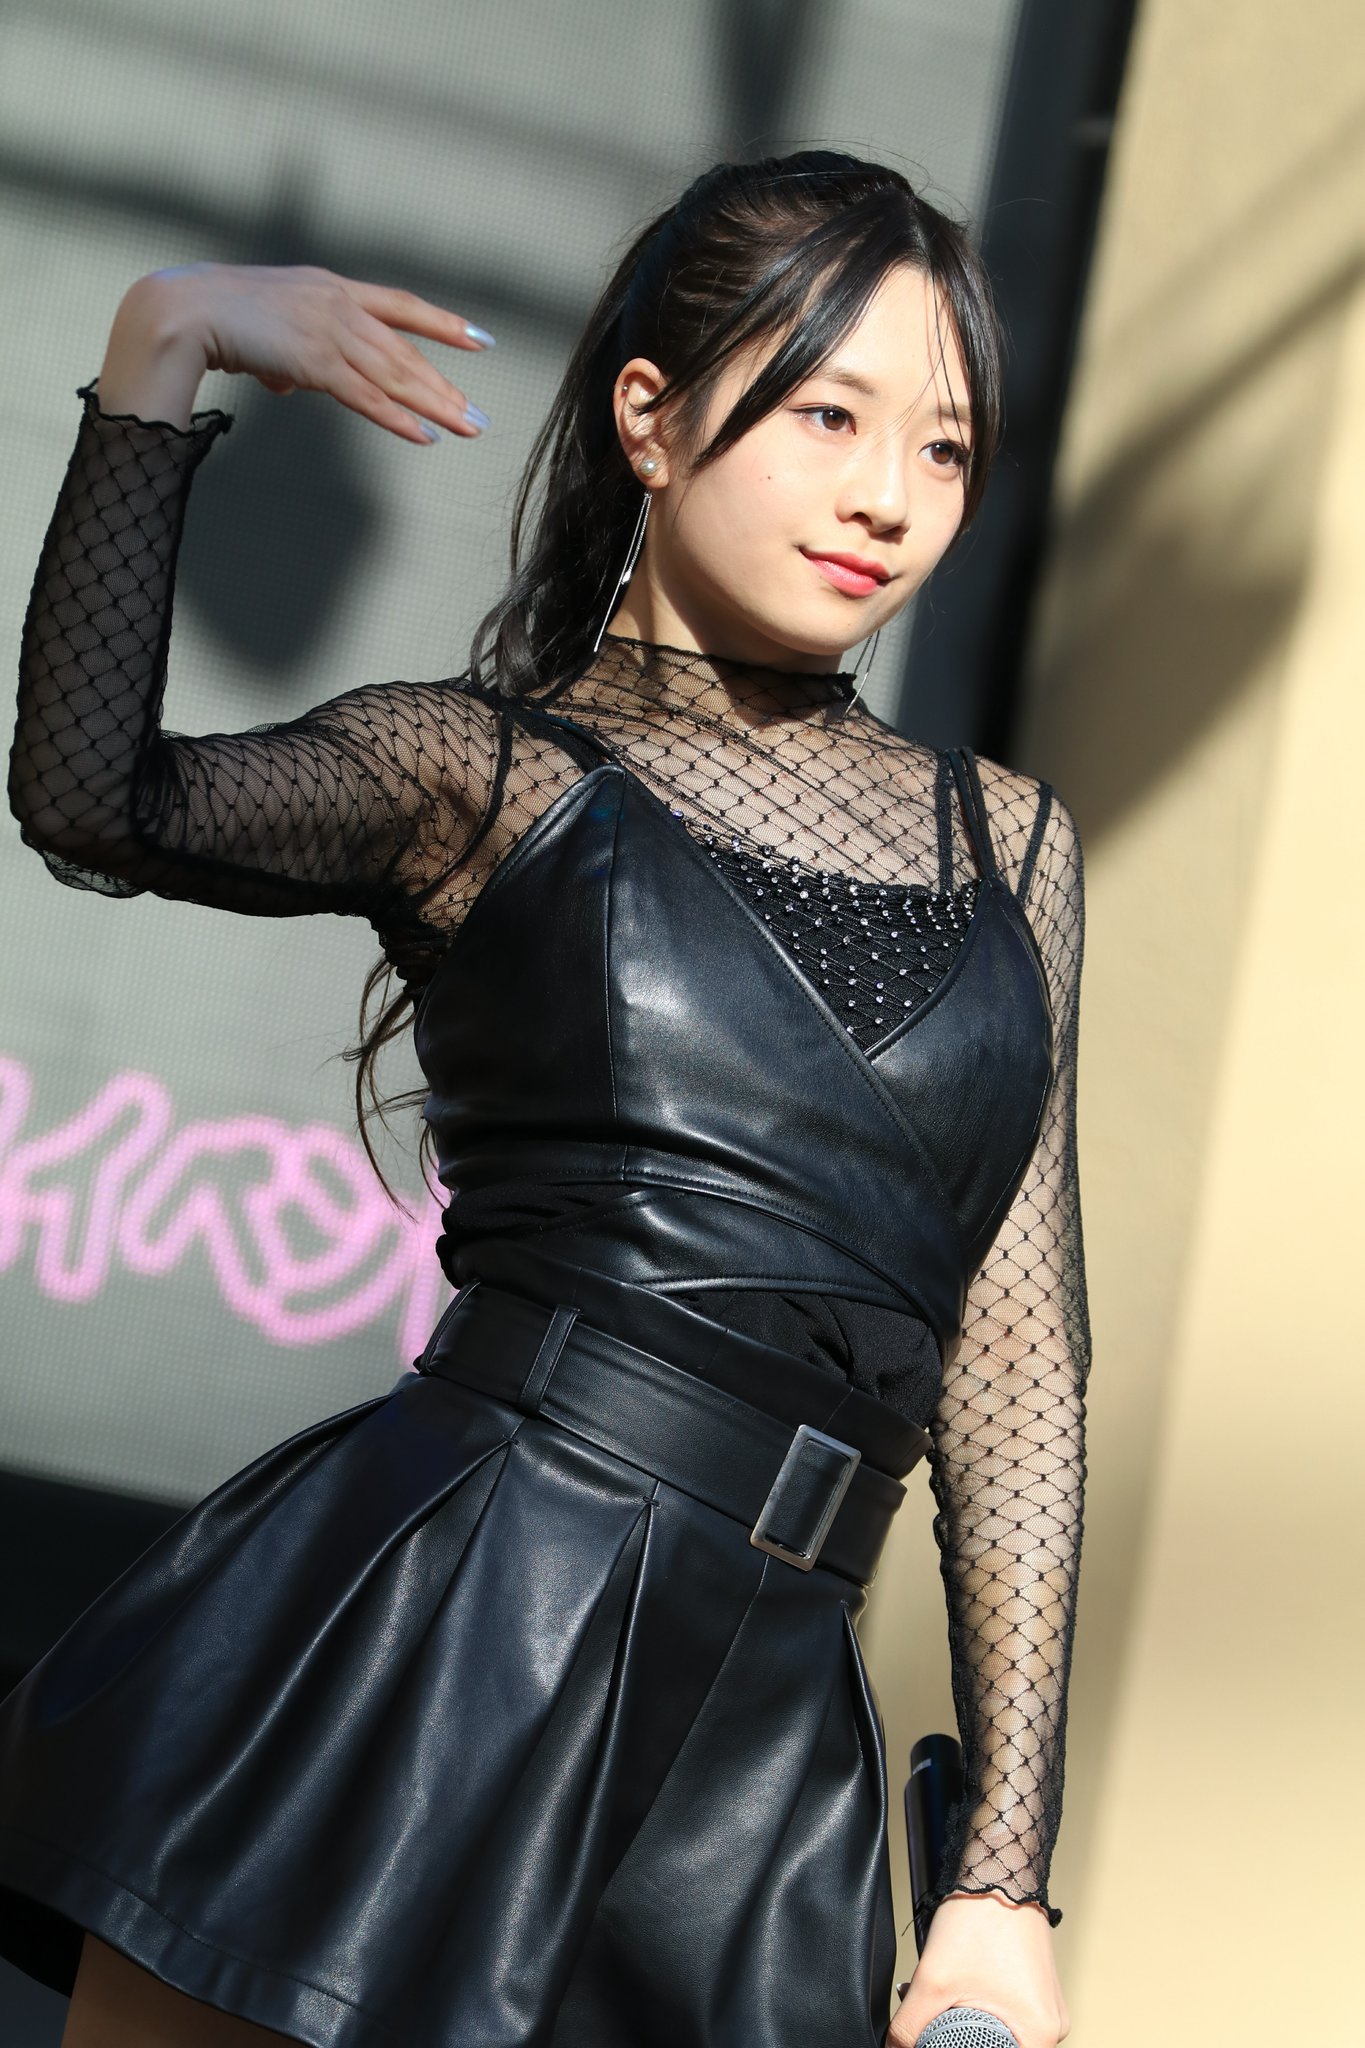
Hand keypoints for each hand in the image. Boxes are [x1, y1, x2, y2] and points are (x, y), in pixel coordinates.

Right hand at [129, 261, 492, 444]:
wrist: (182, 310)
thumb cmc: (214, 319)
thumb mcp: (265, 332)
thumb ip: (288, 357)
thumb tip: (293, 383)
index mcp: (330, 288)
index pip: (400, 305)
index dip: (443, 324)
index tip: (480, 339)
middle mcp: (337, 304)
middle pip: (405, 351)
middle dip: (447, 387)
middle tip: (479, 417)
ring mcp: (327, 330)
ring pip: (394, 374)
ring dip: (434, 406)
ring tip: (466, 430)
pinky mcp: (313, 360)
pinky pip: (365, 395)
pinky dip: (396, 418)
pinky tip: (422, 436)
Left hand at [887, 1892, 1069, 2047]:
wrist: (996, 1868)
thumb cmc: (979, 1917)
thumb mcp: (933, 1980)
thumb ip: (909, 2026)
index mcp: (1040, 2034)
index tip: (942, 2042)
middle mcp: (1053, 2025)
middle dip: (962, 2039)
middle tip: (940, 2016)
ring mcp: (1046, 2006)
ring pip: (1004, 2035)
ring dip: (971, 2025)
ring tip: (949, 1998)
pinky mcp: (1036, 1990)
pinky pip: (1010, 2015)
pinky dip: (984, 2010)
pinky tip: (963, 1990)